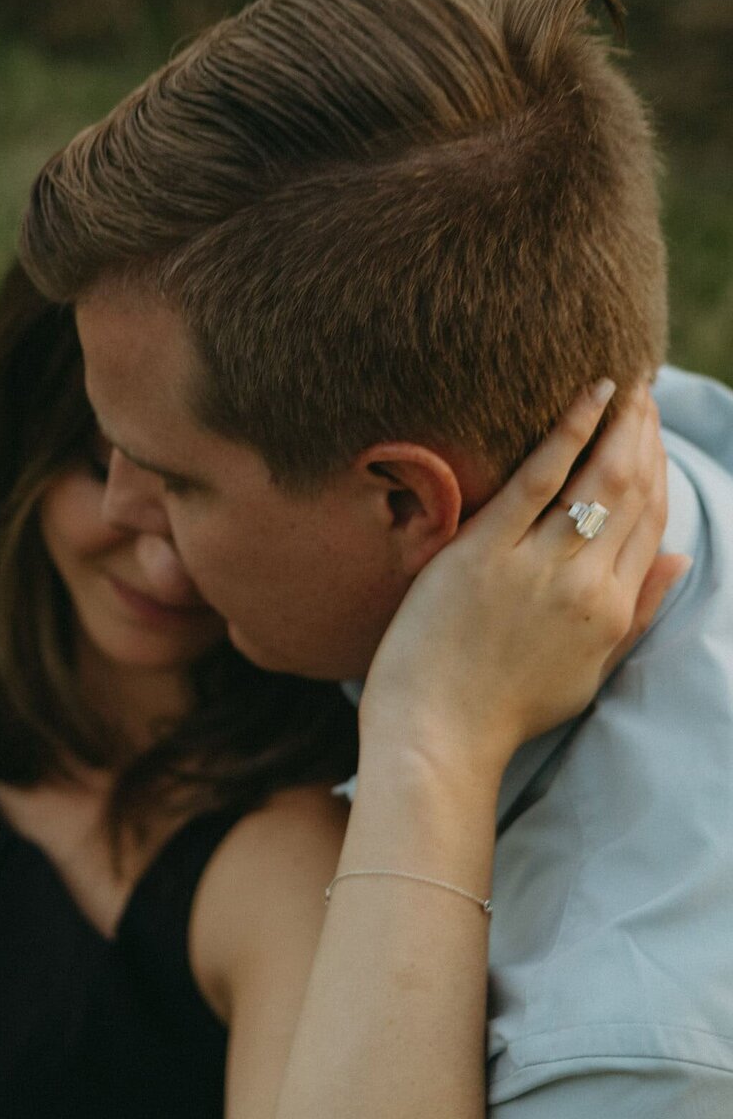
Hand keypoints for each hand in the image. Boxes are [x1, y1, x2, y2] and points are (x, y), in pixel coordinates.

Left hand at [361, 381, 687, 782]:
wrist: (436, 736)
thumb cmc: (502, 710)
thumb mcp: (587, 672)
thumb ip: (635, 613)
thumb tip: (681, 559)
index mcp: (610, 612)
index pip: (651, 525)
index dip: (659, 472)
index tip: (652, 434)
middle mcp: (585, 585)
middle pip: (632, 492)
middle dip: (645, 434)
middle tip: (643, 390)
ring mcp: (536, 566)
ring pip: (599, 478)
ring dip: (620, 422)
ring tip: (624, 381)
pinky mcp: (484, 552)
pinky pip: (538, 478)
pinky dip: (568, 431)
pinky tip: (587, 394)